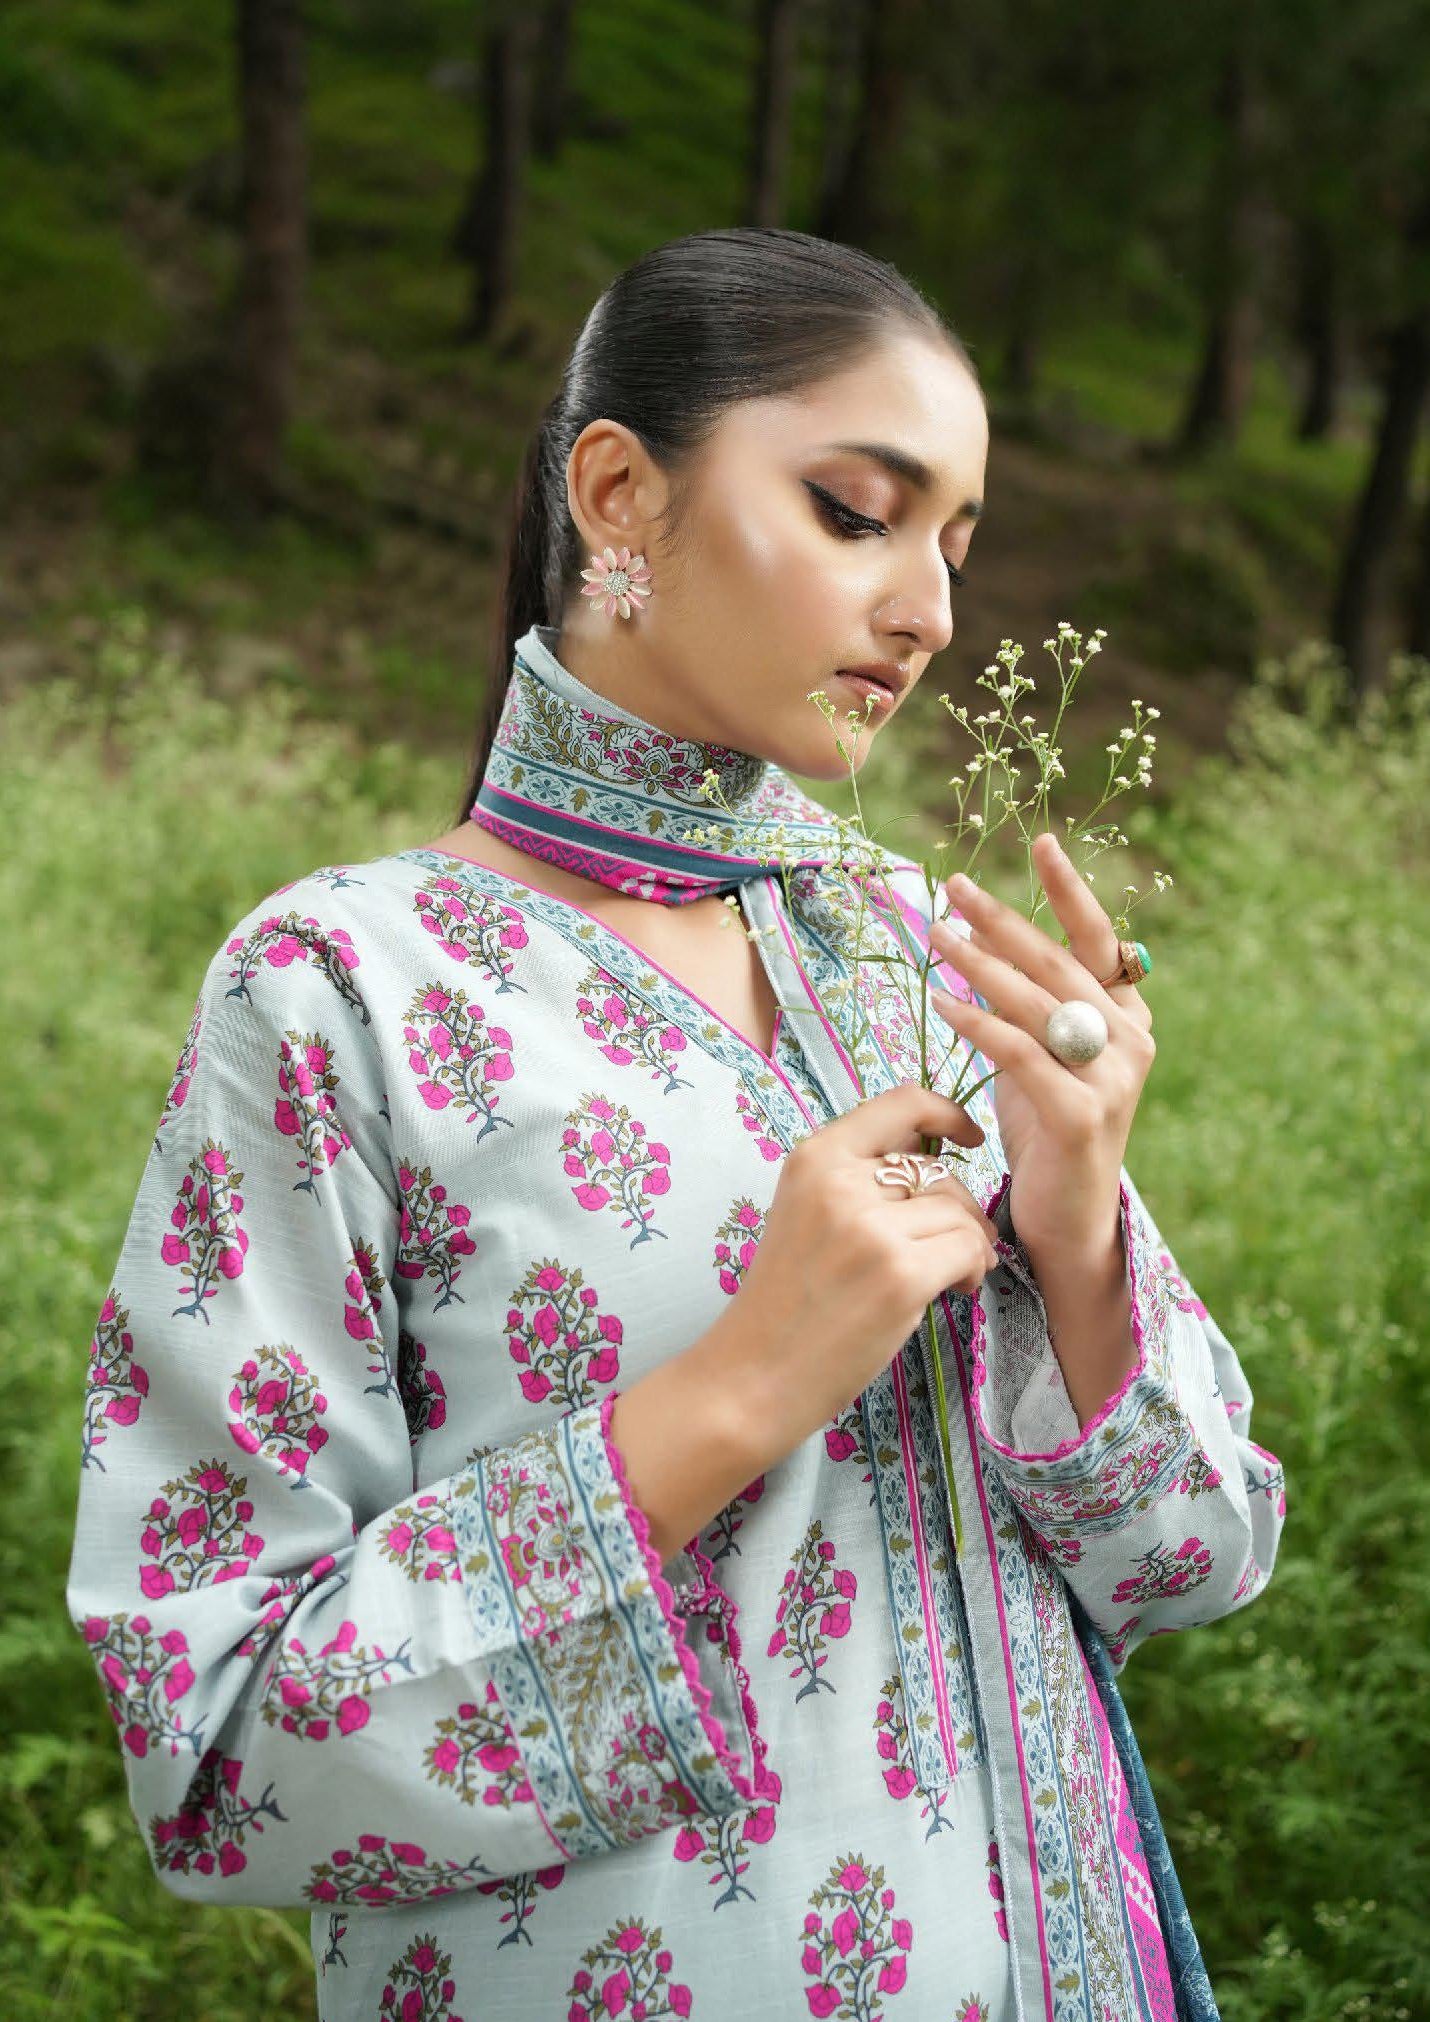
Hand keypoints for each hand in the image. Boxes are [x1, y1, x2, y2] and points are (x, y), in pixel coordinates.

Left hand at [926, 832, 1155, 1259]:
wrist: (1067, 1218)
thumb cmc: (1047, 1131)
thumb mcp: (1040, 1056)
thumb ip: (1028, 1005)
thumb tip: (981, 939)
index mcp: (1127, 1018)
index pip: (1099, 940)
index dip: (1070, 890)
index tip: (1042, 840)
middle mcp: (1130, 1041)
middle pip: (1058, 963)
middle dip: (1003, 920)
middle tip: (954, 886)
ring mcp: (1111, 1079)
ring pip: (1038, 1004)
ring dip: (981, 964)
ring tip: (936, 934)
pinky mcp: (1082, 1115)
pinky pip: (1021, 1054)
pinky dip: (980, 1023)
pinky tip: (943, 1002)